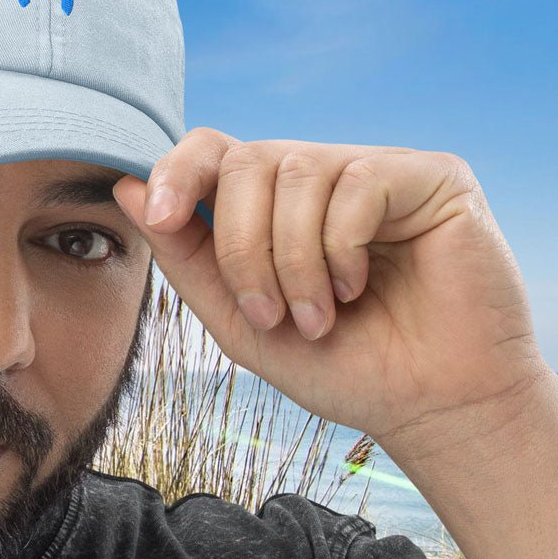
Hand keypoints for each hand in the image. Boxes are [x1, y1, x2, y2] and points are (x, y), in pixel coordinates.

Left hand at [112, 129, 551, 450]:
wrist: (426, 407)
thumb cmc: (339, 366)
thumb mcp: (240, 321)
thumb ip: (187, 258)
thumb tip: (127, 189)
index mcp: (272, 206)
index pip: (212, 151)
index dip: (176, 171)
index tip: (159, 215)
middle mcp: (320, 177)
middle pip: (244, 161)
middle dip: (240, 246)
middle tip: (268, 314)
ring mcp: (373, 170)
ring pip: (296, 171)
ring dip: (291, 261)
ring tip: (316, 317)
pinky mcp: (430, 176)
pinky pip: (357, 182)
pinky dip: (341, 248)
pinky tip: (358, 288)